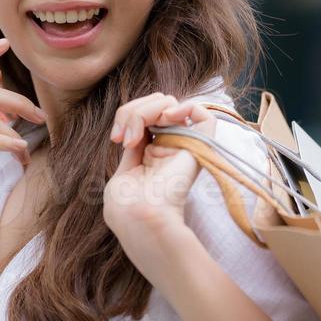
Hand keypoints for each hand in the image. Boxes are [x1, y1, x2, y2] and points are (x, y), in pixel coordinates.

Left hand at [103, 92, 216, 245]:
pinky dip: (185, 107)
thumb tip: (138, 123)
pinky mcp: (200, 147)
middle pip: (157, 103)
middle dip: (133, 111)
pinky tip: (167, 118)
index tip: (116, 139)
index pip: (147, 112)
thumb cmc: (127, 203)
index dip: (128, 115)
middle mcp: (172, 146)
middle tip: (123, 139)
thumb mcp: (125, 168)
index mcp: (155, 152)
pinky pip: (203, 114)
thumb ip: (136, 144)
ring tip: (135, 138)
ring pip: (171, 104)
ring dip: (145, 111)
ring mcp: (185, 145)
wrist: (139, 217)